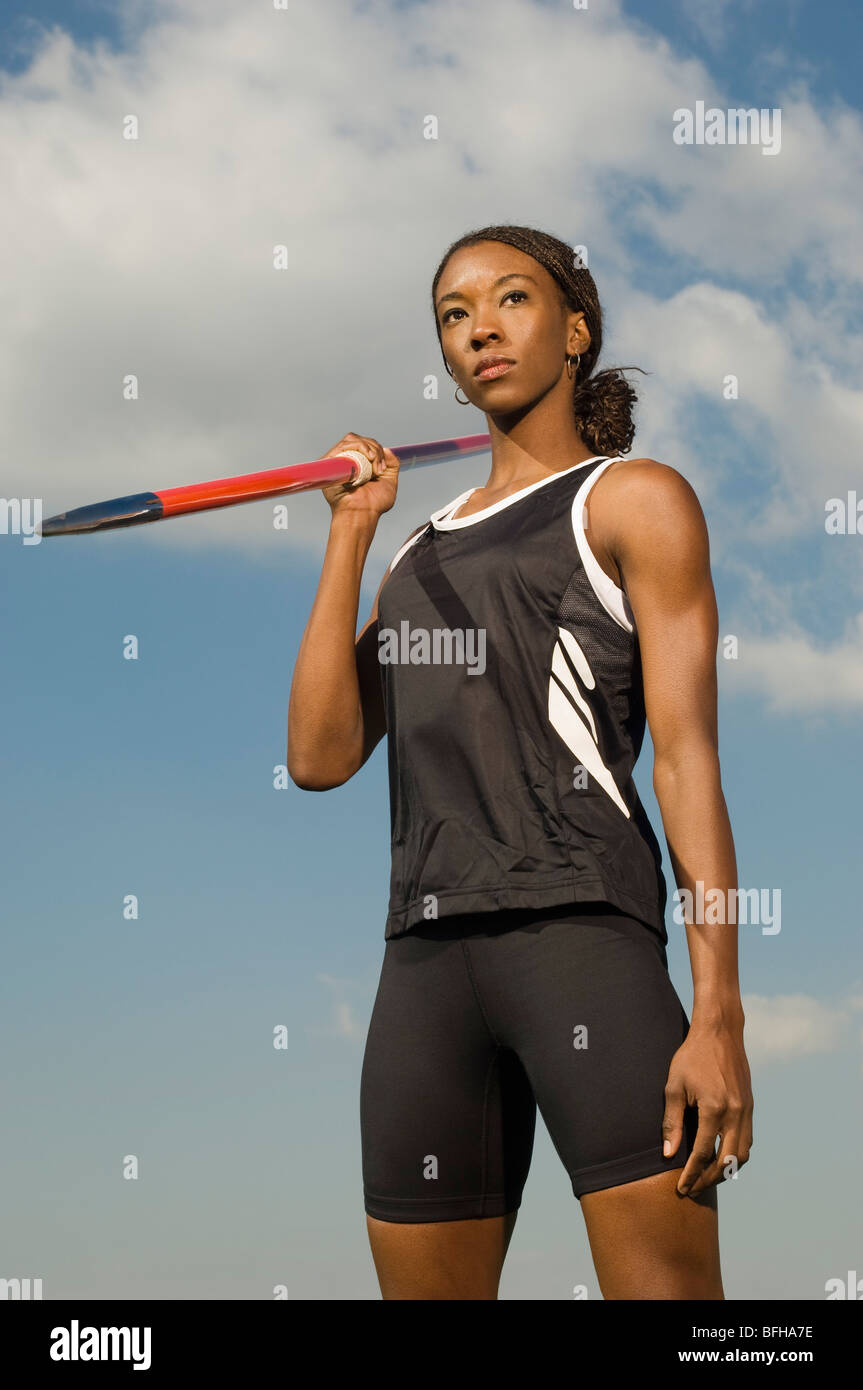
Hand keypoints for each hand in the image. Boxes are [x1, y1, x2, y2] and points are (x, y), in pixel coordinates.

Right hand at [320, 432, 400, 519]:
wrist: (362, 514)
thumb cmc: (374, 505)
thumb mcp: (390, 481)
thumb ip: (393, 464)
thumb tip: (387, 449)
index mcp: (359, 465)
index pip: (366, 445)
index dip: (376, 449)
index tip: (383, 467)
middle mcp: (348, 462)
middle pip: (359, 439)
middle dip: (374, 448)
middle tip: (379, 467)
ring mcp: (338, 462)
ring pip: (351, 440)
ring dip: (367, 447)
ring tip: (373, 461)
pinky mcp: (329, 463)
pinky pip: (342, 446)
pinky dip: (358, 447)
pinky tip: (366, 457)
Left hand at [662, 1022, 752, 1196]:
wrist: (719, 1032)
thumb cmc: (691, 1056)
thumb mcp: (674, 1086)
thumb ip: (672, 1122)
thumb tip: (669, 1154)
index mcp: (714, 1109)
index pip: (702, 1154)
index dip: (691, 1175)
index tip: (681, 1188)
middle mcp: (735, 1113)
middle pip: (727, 1162)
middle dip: (709, 1180)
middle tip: (693, 1189)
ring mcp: (746, 1110)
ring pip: (742, 1154)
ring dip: (726, 1171)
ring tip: (707, 1178)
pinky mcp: (750, 1106)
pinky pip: (748, 1140)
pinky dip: (736, 1155)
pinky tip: (722, 1157)